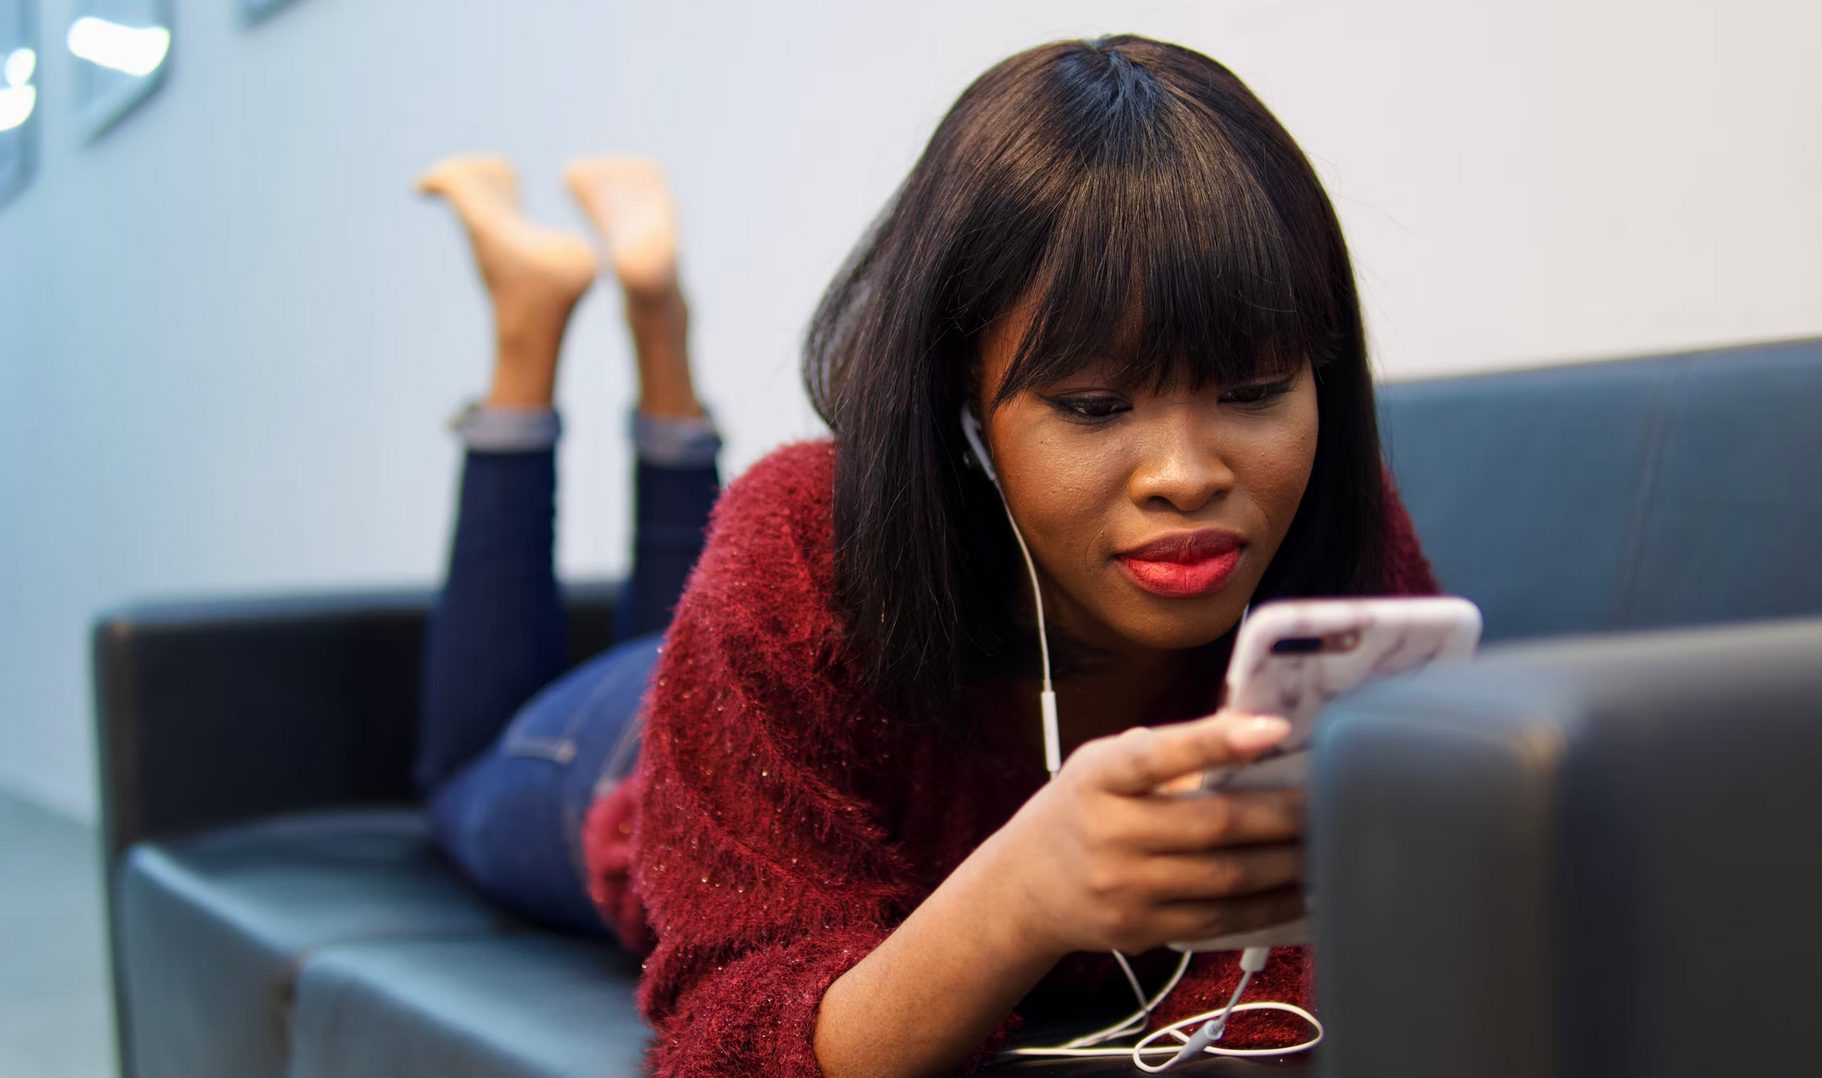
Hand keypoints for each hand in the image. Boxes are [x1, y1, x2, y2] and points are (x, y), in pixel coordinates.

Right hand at [984, 711, 1305, 958]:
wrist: (1023, 888)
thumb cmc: (1081, 810)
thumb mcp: (1104, 765)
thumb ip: (1168, 750)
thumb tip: (1255, 731)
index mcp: (1099, 777)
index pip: (1158, 755)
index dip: (1217, 742)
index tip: (1274, 728)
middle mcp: (1108, 833)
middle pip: (1213, 824)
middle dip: (1283, 814)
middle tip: (1332, 799)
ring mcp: (1124, 888)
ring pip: (1226, 878)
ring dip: (1288, 863)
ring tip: (1329, 845)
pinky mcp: (1141, 929)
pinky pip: (1220, 921)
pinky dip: (1269, 907)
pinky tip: (1300, 890)